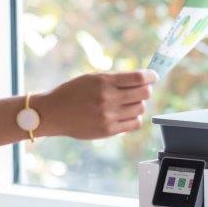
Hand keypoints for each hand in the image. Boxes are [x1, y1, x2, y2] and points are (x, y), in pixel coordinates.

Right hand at [36, 70, 157, 139]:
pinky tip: (126, 114)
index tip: (153, 76)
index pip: (138, 78)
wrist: (53, 113)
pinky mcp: (108, 130)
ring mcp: (108, 116)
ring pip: (140, 109)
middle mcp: (108, 98)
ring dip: (139, 104)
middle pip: (144, 94)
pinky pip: (134, 123)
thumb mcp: (92, 78)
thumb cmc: (72, 93)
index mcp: (104, 82)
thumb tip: (141, 80)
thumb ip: (115, 79)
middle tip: (141, 90)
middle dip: (146, 90)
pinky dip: (134, 118)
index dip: (150, 76)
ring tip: (129, 103)